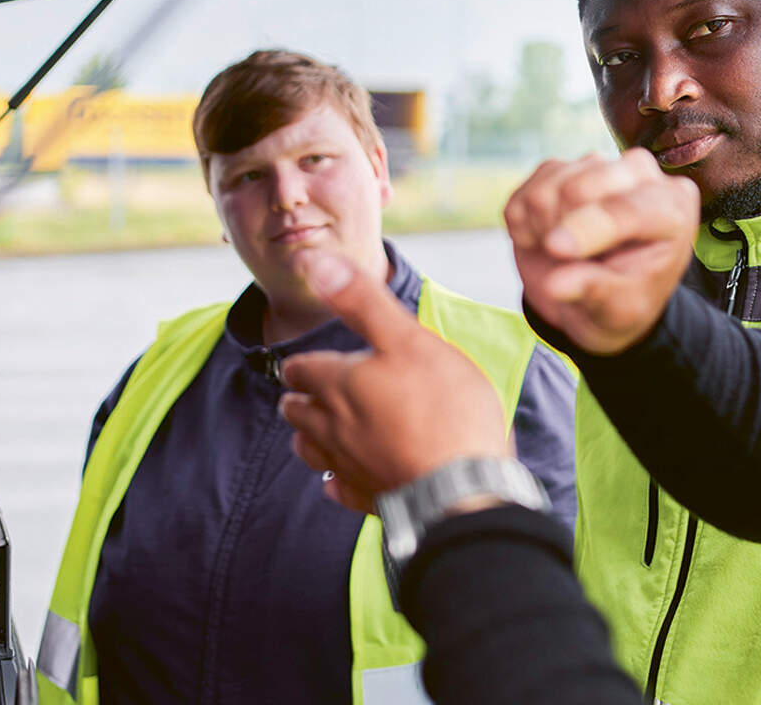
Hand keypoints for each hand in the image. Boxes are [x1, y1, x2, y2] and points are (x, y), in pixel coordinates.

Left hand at [277, 251, 510, 511]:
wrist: (463, 486)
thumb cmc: (444, 407)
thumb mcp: (407, 339)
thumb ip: (362, 302)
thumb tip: (316, 263)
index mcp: (339, 385)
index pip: (300, 369)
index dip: (303, 363)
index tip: (308, 361)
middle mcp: (333, 427)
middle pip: (297, 411)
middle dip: (300, 397)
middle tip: (310, 390)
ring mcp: (349, 467)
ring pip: (311, 450)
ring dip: (310, 436)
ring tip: (321, 428)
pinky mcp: (370, 498)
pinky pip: (339, 489)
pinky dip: (336, 479)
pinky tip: (343, 477)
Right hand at [504, 149, 699, 356]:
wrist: (594, 296)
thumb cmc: (620, 301)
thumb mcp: (619, 309)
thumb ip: (595, 291)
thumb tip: (555, 284)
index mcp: (674, 206)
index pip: (630, 207)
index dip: (589, 227)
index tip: (556, 249)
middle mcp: (641, 174)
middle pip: (583, 185)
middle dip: (562, 228)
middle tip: (565, 260)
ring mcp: (599, 166)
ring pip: (552, 185)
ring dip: (542, 228)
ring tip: (559, 253)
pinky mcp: (561, 170)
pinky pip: (527, 190)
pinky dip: (523, 222)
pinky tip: (543, 239)